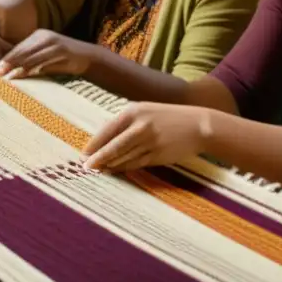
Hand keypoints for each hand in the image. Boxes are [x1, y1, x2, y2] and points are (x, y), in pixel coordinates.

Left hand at [0, 29, 93, 79]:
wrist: (89, 57)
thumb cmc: (64, 60)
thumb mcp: (46, 58)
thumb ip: (31, 61)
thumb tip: (12, 71)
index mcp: (38, 35)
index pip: (18, 47)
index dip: (6, 57)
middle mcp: (44, 36)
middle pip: (22, 49)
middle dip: (8, 61)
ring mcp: (53, 42)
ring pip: (30, 54)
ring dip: (16, 65)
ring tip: (5, 74)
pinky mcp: (61, 50)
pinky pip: (42, 60)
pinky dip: (31, 67)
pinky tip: (23, 73)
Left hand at [82, 102, 212, 172]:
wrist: (198, 125)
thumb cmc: (168, 117)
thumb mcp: (146, 111)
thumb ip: (126, 122)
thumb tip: (104, 137)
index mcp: (134, 112)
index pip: (108, 130)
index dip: (94, 144)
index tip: (83, 153)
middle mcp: (140, 126)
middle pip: (113, 146)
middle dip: (98, 158)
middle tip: (85, 166)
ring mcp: (150, 142)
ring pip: (124, 157)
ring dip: (109, 165)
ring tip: (97, 170)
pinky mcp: (158, 156)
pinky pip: (136, 164)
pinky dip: (123, 168)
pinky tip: (115, 170)